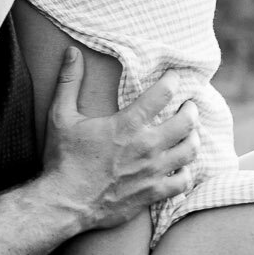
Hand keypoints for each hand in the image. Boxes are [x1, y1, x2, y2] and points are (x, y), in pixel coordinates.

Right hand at [40, 52, 198, 231]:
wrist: (65, 203)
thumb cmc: (62, 159)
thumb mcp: (60, 116)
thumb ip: (68, 81)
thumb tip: (71, 51)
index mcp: (127, 125)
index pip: (162, 94)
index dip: (173, 81)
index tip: (175, 77)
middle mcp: (146, 147)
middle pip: (186, 122)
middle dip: (191, 109)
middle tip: (188, 105)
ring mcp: (152, 172)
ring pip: (189, 150)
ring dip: (193, 138)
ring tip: (189, 133)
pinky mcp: (153, 193)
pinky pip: (184, 181)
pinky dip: (187, 172)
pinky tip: (182, 166)